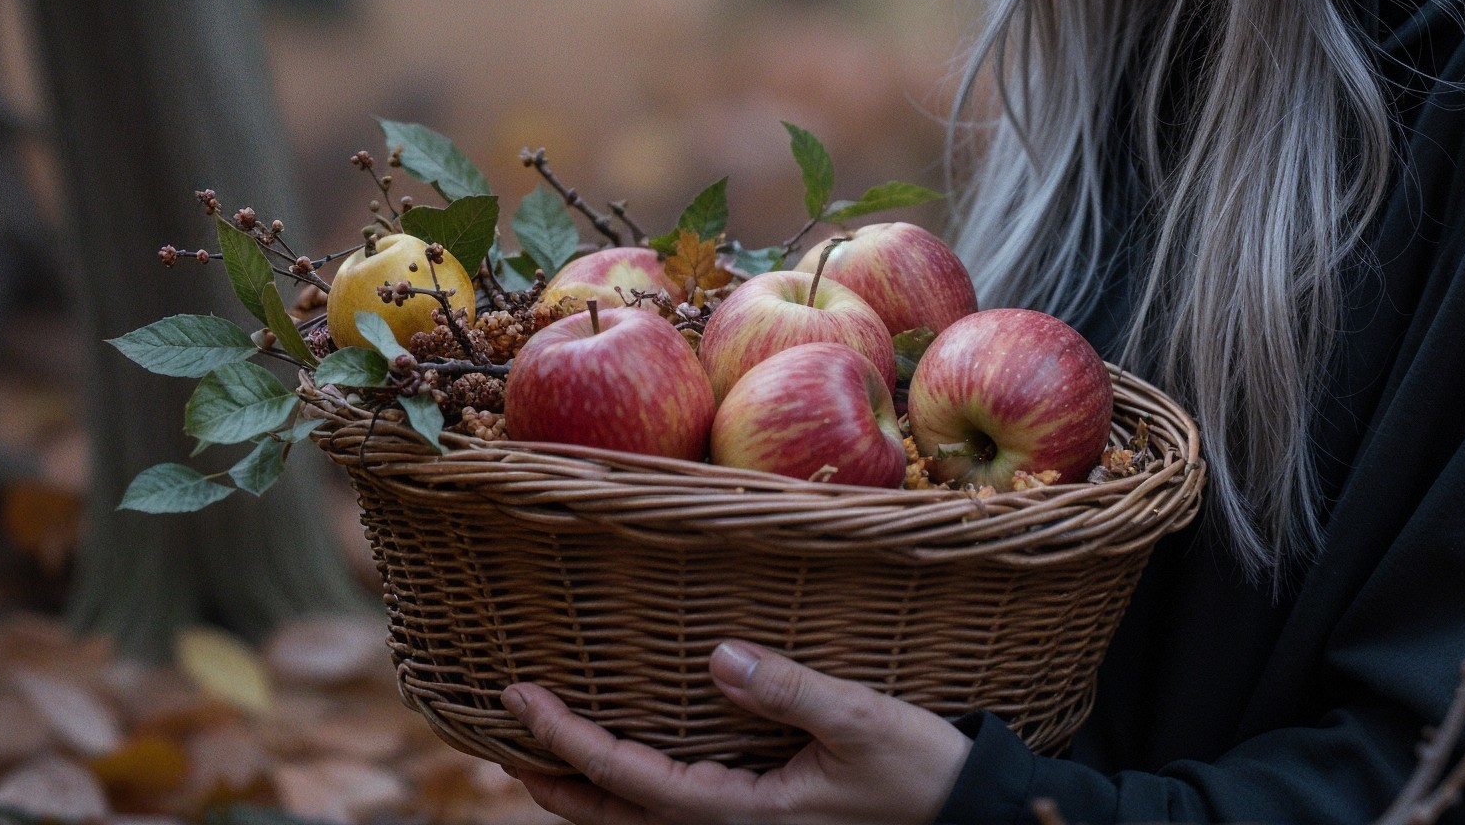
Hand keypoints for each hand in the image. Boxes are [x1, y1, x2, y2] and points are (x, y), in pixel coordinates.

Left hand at [500, 641, 971, 824]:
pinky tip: (628, 765)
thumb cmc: (917, 770)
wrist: (966, 817)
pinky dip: (632, 790)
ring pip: (641, 821)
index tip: (519, 698)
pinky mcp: (763, 819)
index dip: (566, 740)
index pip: (627, 776)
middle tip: (498, 741)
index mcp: (739, 812)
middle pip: (616, 816)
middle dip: (552, 781)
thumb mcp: (859, 721)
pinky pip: (674, 810)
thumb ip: (787, 689)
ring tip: (541, 759)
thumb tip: (717, 655)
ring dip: (584, 791)